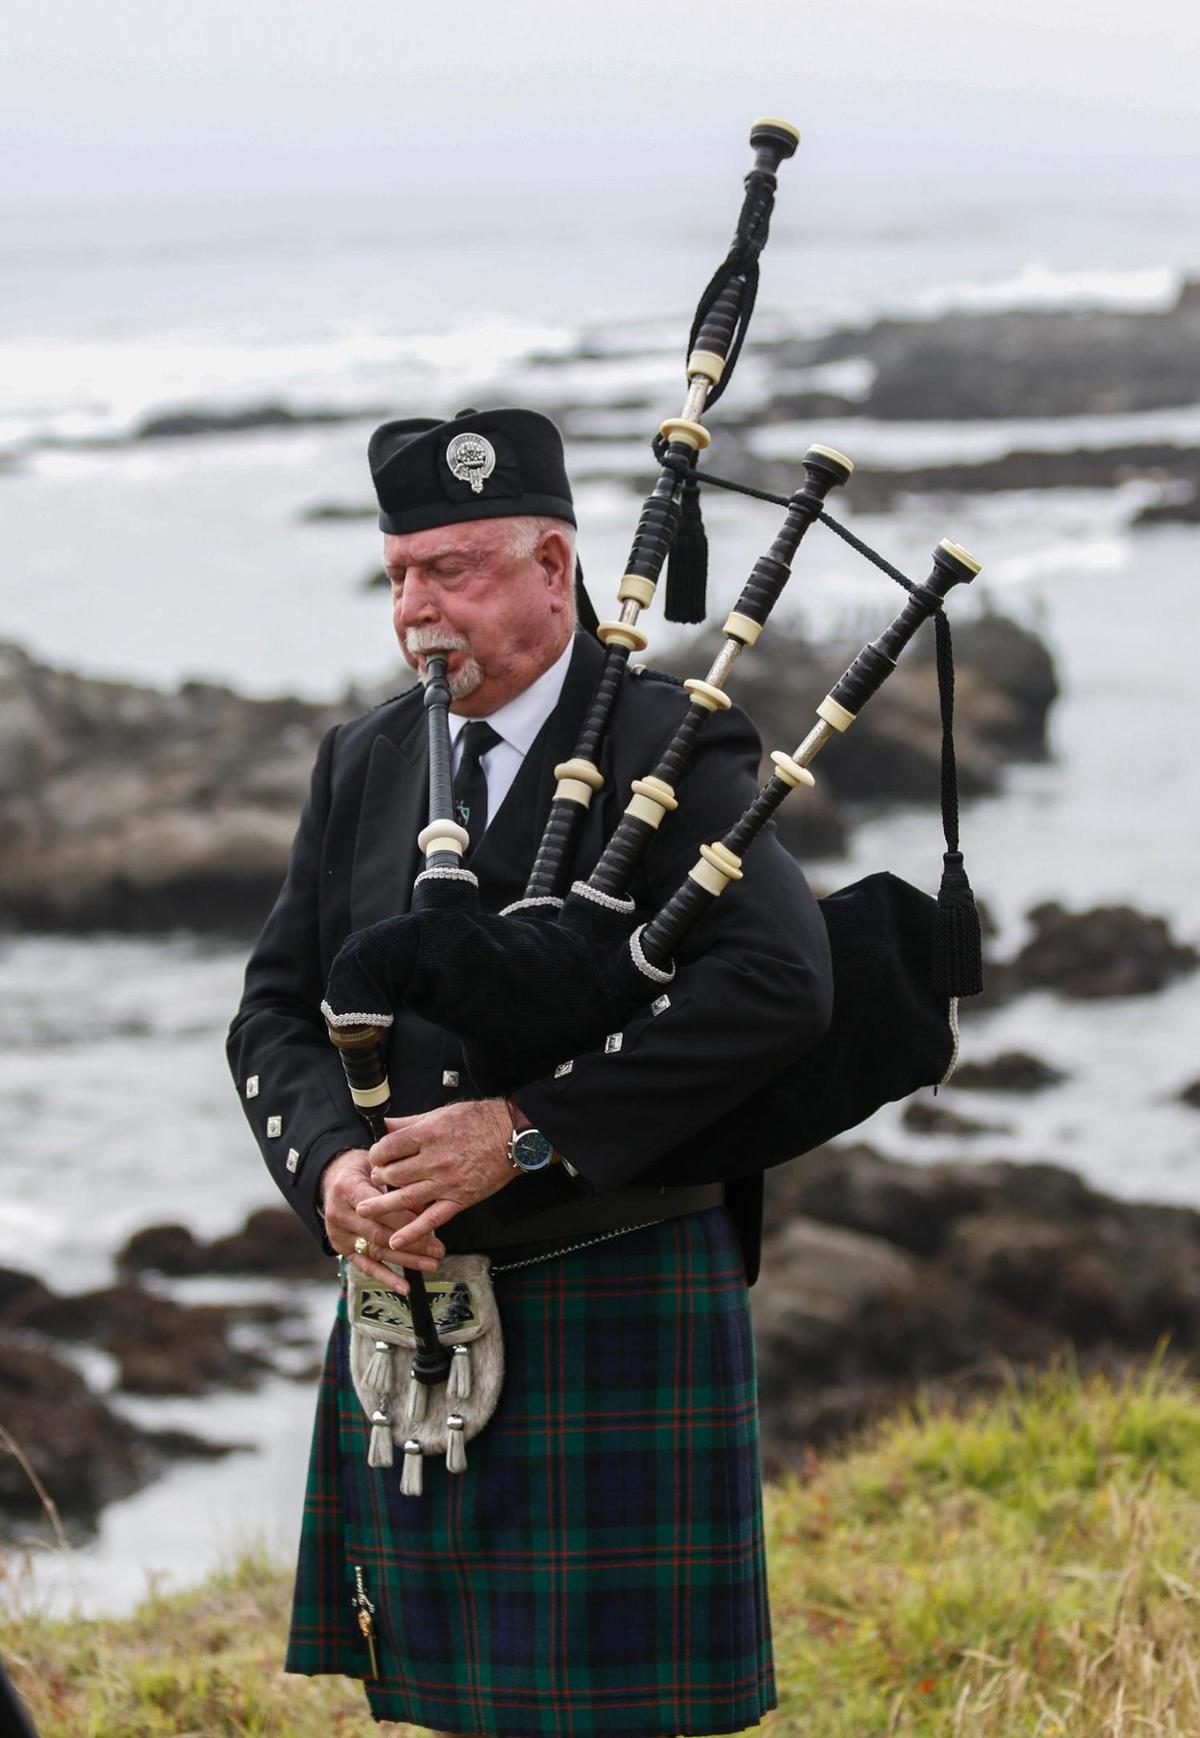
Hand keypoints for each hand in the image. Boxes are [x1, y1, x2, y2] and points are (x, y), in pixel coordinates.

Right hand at [318, 1148, 444, 1295]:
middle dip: (411, 1244)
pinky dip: (386, 1278)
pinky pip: (365, 1266)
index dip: (405, 1220)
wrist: (334, 1178)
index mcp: (347, 1188)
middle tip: (438, 1250)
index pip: (379, 1209)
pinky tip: (405, 1287)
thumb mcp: (378, 1167)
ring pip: (376, 1251)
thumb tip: (428, 1204)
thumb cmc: (364, 1170)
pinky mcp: (341, 1249)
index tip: (431, 1227)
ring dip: (405, 1261)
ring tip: (431, 1265)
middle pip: (379, 1234)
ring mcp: (339, 1234)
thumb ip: (398, 1184)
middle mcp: (339, 1213)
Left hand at [356, 1099, 515, 1253]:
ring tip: (364, 1210)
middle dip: (379, 1177)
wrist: (512, 1137)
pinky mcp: (459, 1199)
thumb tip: (385, 1124)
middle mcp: (433, 1160)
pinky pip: (432, 1219)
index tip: (377, 1156)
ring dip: (381, 1206)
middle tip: (378, 1178)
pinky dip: (412, 1232)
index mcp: (427, 1134)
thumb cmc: (479, 1121)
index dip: (376, 1153)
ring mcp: (445, 1182)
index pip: (388, 1148)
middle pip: (392, 1174)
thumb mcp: (441, 1112)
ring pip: (404, 1198)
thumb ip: (410, 1121)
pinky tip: (396, 1241)